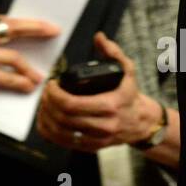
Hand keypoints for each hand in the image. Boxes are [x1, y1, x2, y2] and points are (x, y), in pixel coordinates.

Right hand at [0, 16, 60, 112]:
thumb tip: (23, 42)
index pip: (7, 20)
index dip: (30, 23)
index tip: (48, 26)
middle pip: (13, 30)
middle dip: (37, 31)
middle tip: (53, 34)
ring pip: (15, 59)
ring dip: (30, 70)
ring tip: (38, 77)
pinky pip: (9, 79)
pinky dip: (22, 84)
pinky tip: (28, 87)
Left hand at [36, 31, 158, 152]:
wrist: (141, 122)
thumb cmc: (129, 95)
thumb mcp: (127, 70)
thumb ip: (114, 52)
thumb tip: (99, 38)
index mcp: (109, 106)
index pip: (72, 104)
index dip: (55, 95)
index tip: (51, 85)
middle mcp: (103, 125)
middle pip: (63, 118)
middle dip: (48, 104)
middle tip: (45, 92)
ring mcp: (97, 139)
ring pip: (61, 133)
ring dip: (46, 118)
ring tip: (44, 105)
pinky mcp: (91, 147)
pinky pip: (64, 143)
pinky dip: (50, 133)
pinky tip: (46, 121)